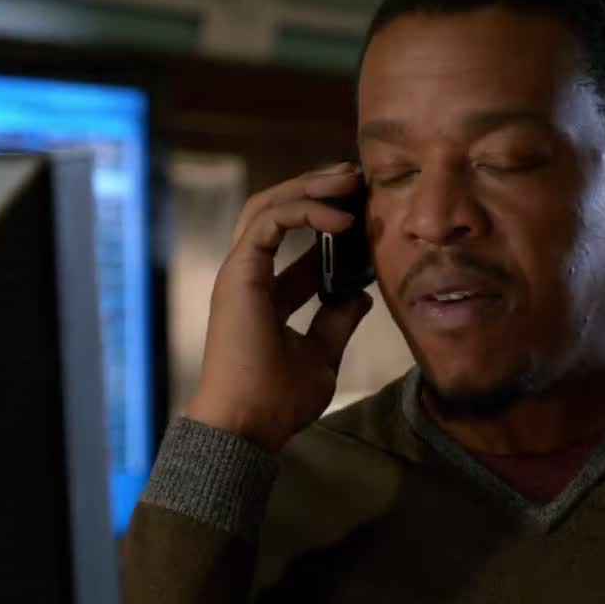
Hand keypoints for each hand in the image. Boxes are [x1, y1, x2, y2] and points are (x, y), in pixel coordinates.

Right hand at [185, 162, 374, 452]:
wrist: (248, 425)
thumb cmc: (277, 401)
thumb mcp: (322, 356)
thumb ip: (338, 321)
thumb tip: (361, 295)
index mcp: (264, 295)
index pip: (297, 245)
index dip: (330, 224)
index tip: (366, 213)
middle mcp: (249, 277)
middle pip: (278, 212)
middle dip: (317, 190)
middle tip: (356, 178)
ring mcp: (240, 272)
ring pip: (269, 206)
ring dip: (311, 188)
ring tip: (350, 180)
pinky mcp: (239, 273)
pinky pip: (269, 220)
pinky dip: (305, 211)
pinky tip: (341, 220)